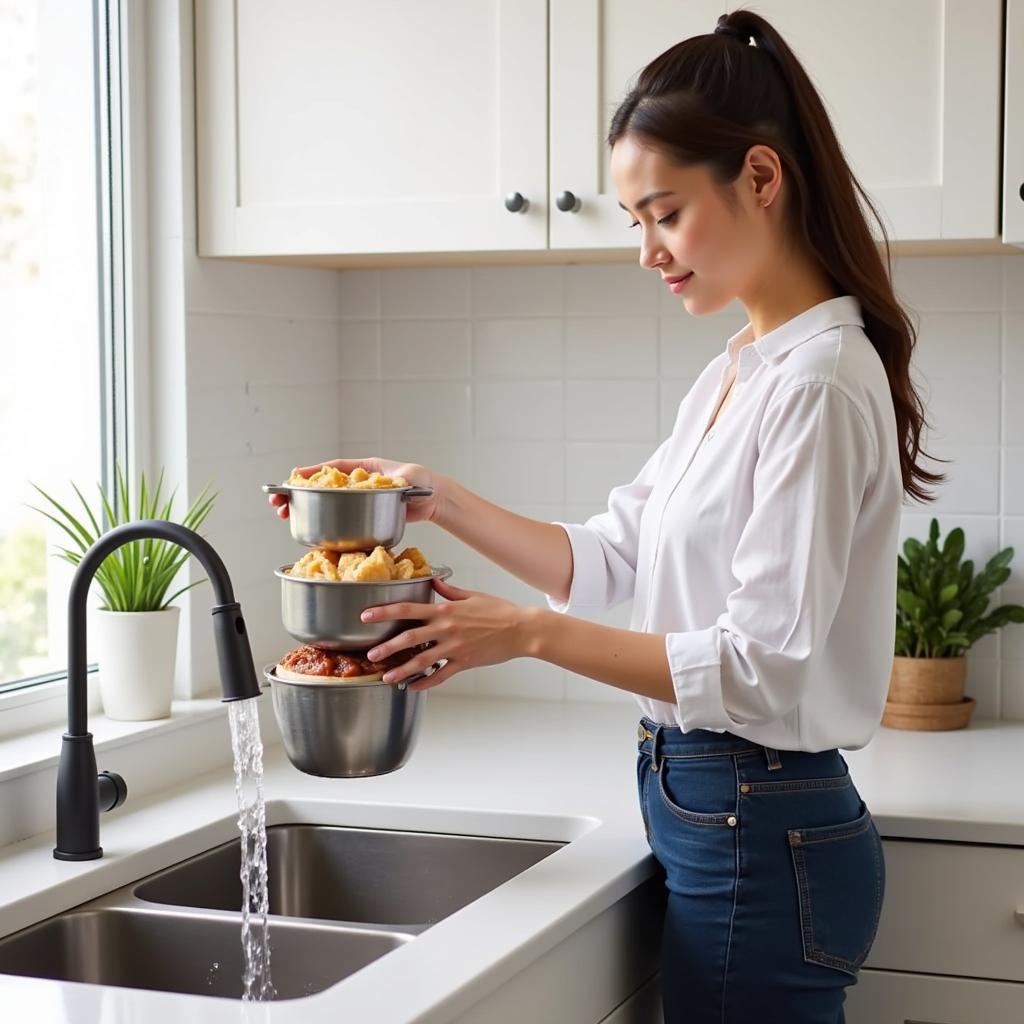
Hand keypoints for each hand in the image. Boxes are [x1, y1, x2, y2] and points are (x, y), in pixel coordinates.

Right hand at [267, 457, 442, 523]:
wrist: (435, 501)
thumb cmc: (423, 483)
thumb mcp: (410, 478)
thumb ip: (402, 480)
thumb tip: (397, 482)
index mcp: (365, 468)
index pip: (334, 468)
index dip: (312, 472)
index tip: (292, 477)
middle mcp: (358, 483)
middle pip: (322, 486)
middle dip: (297, 492)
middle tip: (279, 502)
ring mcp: (359, 500)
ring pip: (325, 502)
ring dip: (303, 508)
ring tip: (285, 515)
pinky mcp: (364, 516)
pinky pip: (339, 518)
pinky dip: (323, 523)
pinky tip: (309, 531)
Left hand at [360, 578, 533, 690]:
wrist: (521, 630)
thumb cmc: (499, 611)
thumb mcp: (472, 596)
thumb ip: (449, 590)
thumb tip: (434, 579)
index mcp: (445, 610)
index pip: (408, 609)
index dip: (384, 612)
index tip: (366, 615)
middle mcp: (446, 629)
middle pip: (409, 638)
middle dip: (387, 647)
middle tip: (370, 654)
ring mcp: (454, 647)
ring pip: (422, 661)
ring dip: (401, 670)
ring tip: (386, 677)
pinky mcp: (464, 662)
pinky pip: (441, 675)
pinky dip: (426, 683)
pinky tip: (414, 688)